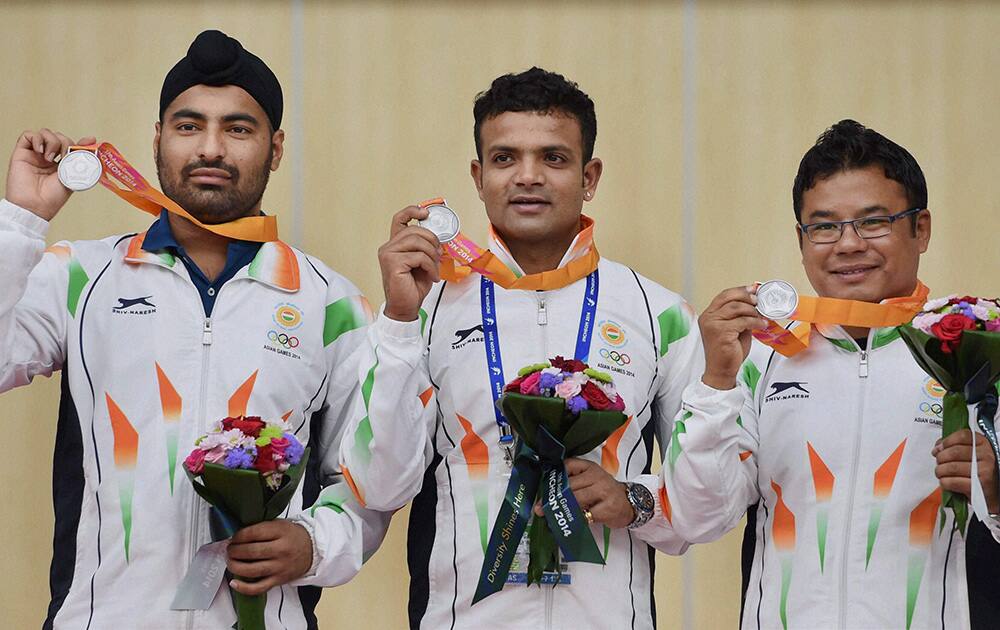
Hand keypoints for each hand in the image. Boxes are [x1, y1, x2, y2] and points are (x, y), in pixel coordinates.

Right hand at [5, 130, 95, 220]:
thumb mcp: (73, 176)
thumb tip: (93, 141)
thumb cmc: (53, 197)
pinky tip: (41, 151)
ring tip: (50, 158)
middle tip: (64, 157)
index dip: (80, 142)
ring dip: (52, 142)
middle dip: (66, 143)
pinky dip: (37, 138)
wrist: (36, 205)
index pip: (71, 146)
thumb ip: (81, 159)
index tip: (89, 141)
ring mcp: (35, 154)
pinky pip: (28, 135)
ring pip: (45, 133)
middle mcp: (48, 157)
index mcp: (61, 164)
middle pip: (59, 137)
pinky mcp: (22, 152)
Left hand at [226, 519, 312, 595]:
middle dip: (234, 551)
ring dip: (235, 566)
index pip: (254, 533)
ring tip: (230, 561)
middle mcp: (281, 550)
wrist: (313, 550)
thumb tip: (237, 534)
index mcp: (281, 532)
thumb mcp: (280, 524)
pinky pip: (258, 588)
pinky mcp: (278, 580)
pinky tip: (234, 583)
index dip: (238, 536)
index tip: (233, 537)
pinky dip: (243, 587)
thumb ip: (261, 527)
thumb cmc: (293, 536)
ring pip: (251, 570)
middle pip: (250, 552)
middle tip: (229, 549)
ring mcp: (279, 567)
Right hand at [377, 205, 441, 321]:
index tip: (426, 213)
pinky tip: (431, 276)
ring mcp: (388, 254)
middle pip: (414, 230)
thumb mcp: (422, 262)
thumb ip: (425, 248)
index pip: (400, 219)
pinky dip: (430, 266)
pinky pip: (419, 256)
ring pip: (417, 242)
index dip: (412, 211)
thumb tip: (439, 238)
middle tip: (439, 254)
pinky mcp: (393, 263)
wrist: (405, 307)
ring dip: (432, 255)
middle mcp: (388, 247)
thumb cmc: (413, 286)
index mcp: (395, 245)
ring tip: (434, 268)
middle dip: (432, 240)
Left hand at [533, 458, 635, 528]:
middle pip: (569, 486)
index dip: (554, 477)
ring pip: (576, 500)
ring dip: (561, 509)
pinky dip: (575, 520)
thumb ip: (574, 482)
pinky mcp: (607, 508)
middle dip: (553, 498)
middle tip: (540, 508)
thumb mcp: (592, 480)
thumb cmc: (606, 492)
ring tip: (550, 516)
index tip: (543, 488)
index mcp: (590, 467)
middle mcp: (597, 477)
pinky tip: (569, 523)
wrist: (631, 503)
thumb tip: (548, 495)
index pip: (568, 466)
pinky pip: (586, 515)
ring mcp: (603, 491)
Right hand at [699, 286, 767, 389]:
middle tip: (759, 301)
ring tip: (762, 316)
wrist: (721, 371)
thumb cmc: (727, 352)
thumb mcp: (734, 329)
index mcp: (709, 315)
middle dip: (747, 297)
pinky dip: (755, 322)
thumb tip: (756, 305)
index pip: (724, 295)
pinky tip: (762, 325)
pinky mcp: (721, 333)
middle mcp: (708, 317)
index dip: (740, 290)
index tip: (753, 289)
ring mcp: (713, 325)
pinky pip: (742, 321)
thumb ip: (740, 317)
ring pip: (736, 308)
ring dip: (752, 311)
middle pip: (729, 298)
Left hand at [933, 429, 999, 513]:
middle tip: (939, 463)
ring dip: (940, 471)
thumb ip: (955, 446)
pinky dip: (944, 482)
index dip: (947, 441)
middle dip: (940, 458)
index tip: (939, 448)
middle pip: (954, 452)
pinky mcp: (977, 486)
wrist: (992, 493)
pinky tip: (946, 482)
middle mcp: (986, 456)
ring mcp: (984, 471)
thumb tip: (938, 447)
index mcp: (984, 444)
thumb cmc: (979, 472)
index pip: (962, 435)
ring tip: (941, 473)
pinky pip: (952, 482)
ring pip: (951, 467)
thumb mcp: (972, 454)